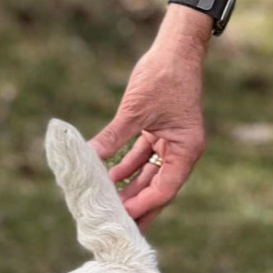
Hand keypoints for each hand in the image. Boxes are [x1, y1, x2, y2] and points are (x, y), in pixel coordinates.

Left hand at [90, 6, 209, 229]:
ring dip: (127, 191)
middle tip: (113, 227)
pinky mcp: (160, 135)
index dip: (140, 206)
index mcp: (186, 151)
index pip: (163, 190)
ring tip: (105, 207)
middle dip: (135, 207)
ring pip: (148, 177)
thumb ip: (111, 139)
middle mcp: (182, 152)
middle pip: (157, 190)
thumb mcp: (133, 111)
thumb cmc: (163, 75)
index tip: (119, 218)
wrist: (176, 46)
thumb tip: (86, 160)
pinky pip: (142, 160)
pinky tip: (106, 181)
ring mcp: (172, 144)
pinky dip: (125, 170)